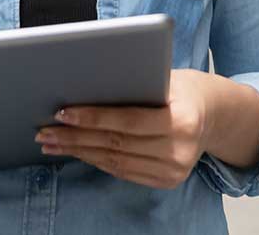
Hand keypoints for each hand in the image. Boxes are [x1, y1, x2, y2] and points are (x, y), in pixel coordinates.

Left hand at [36, 69, 217, 188]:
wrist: (214, 115)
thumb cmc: (182, 89)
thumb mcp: (165, 78)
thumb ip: (133, 85)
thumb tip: (83, 85)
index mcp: (182, 120)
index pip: (127, 121)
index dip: (92, 118)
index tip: (62, 113)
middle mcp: (179, 150)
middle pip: (116, 144)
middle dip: (75, 137)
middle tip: (44, 131)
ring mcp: (174, 170)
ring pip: (115, 162)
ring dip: (79, 152)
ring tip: (52, 143)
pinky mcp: (167, 181)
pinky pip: (123, 172)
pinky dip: (96, 161)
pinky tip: (77, 152)